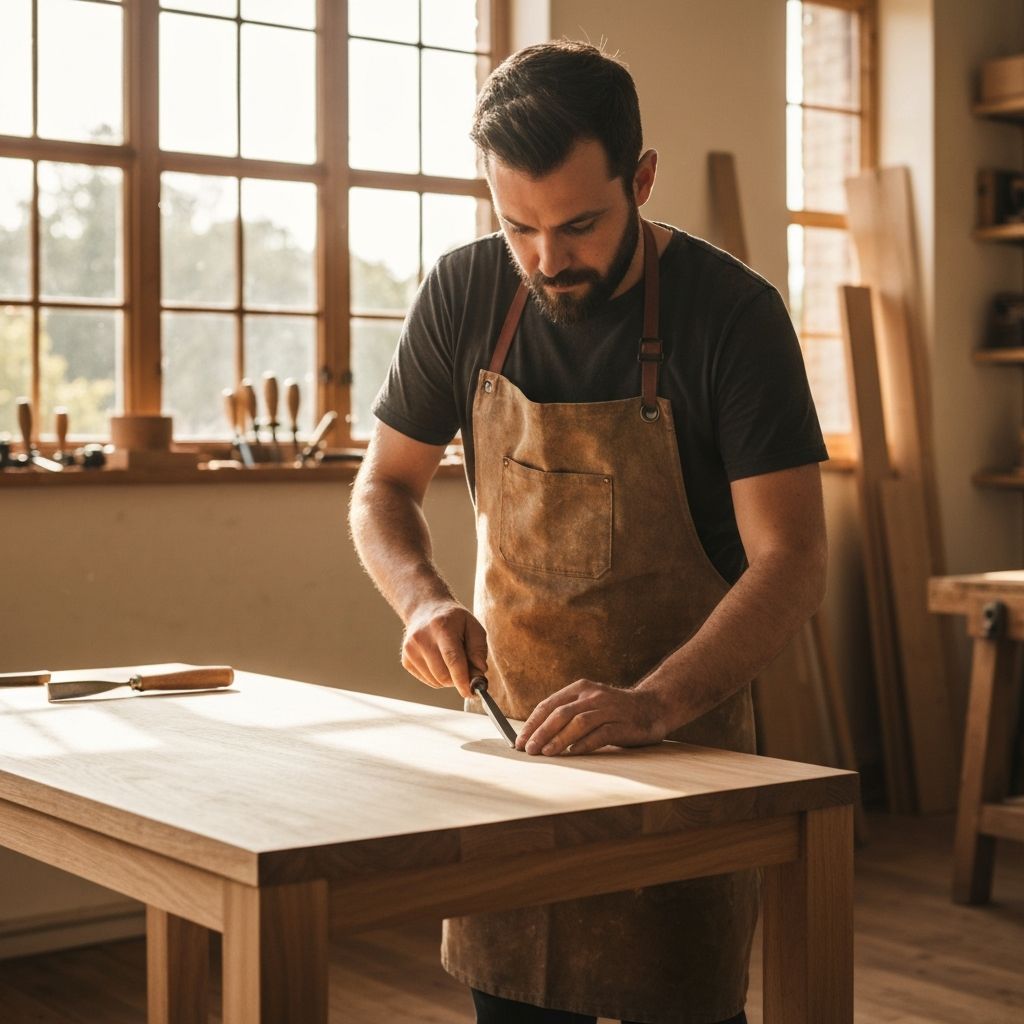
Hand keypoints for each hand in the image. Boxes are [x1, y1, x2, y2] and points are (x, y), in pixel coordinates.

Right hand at [402, 602, 487, 699]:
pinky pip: (427, 680)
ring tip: (451, 661)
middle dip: (458, 679)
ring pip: (436, 681)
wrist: (425, 610)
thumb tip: (479, 672)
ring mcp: (411, 650)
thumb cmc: (453, 620)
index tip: (471, 692)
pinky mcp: (405, 660)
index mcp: (441, 627)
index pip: (452, 659)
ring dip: (449, 679)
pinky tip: (439, 662)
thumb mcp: (472, 626)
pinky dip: (438, 678)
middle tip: (468, 671)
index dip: (463, 679)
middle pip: (443, 674)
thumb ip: (479, 649)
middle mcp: (422, 638)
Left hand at [515, 679, 669, 755]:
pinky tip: (572, 753)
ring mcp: (609, 708)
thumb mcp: (589, 703)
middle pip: (561, 713)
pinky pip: (600, 734)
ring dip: (559, 739)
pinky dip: (584, 744)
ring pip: (578, 722)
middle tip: (529, 749)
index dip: (533, 723)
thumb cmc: (615, 710)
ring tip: (546, 753)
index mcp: (580, 687)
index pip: (549, 704)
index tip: (520, 741)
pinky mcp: (623, 724)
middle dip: (541, 732)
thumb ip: (568, 713)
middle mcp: (593, 695)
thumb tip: (536, 735)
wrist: (653, 706)